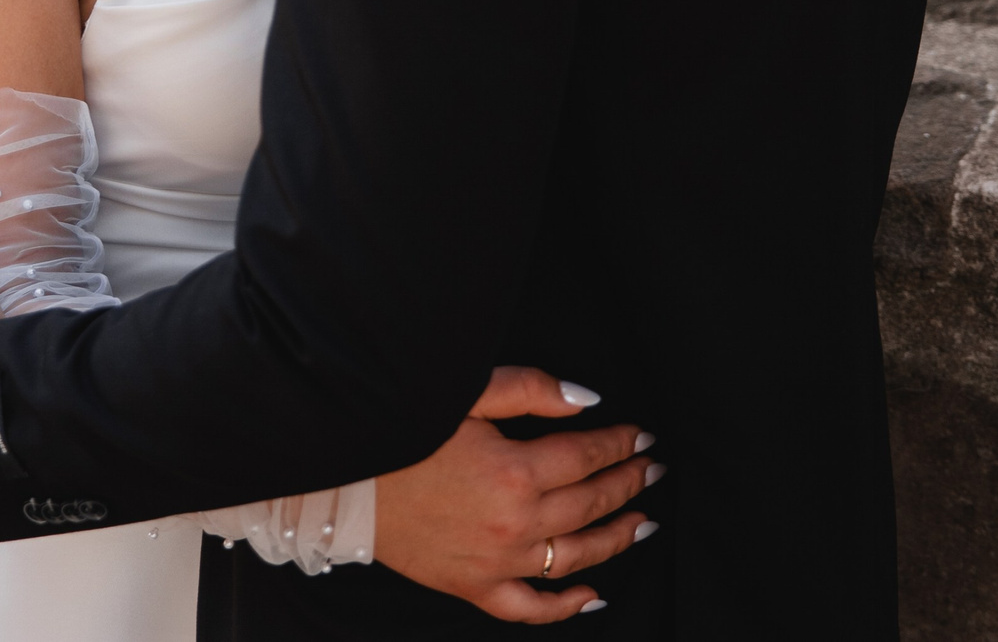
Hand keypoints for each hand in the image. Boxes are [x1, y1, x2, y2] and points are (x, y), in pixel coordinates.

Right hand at [374, 368, 661, 623]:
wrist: (345, 483)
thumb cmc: (402, 432)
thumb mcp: (465, 395)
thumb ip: (529, 389)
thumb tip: (586, 399)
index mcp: (513, 469)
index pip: (587, 456)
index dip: (620, 443)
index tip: (641, 435)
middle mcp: (514, 521)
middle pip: (590, 504)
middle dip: (628, 483)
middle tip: (652, 470)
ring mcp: (497, 562)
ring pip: (576, 556)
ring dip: (617, 538)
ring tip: (643, 522)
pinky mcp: (475, 587)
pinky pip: (531, 607)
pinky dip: (567, 606)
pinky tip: (595, 595)